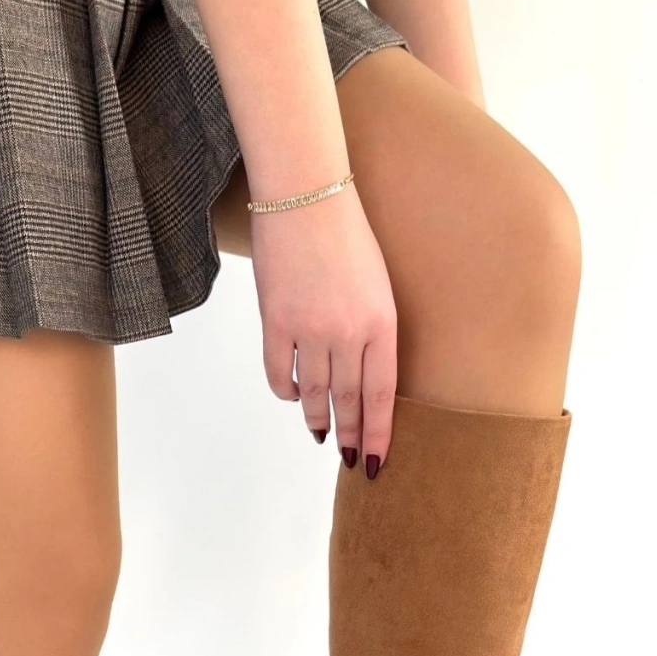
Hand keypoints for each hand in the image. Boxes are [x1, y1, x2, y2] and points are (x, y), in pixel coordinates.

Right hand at [251, 182, 397, 475]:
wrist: (306, 195)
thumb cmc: (347, 235)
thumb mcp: (379, 285)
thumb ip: (374, 332)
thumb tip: (362, 376)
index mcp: (381, 323)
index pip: (380, 394)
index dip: (377, 432)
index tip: (374, 459)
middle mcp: (347, 332)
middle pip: (348, 400)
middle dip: (349, 436)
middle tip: (349, 460)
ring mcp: (309, 329)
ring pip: (314, 393)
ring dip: (317, 419)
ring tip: (321, 435)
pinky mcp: (275, 321)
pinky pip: (279, 373)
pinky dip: (286, 391)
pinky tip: (294, 395)